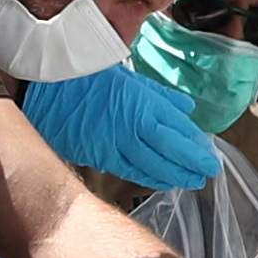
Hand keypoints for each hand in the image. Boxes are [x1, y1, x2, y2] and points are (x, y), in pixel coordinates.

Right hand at [19, 62, 225, 192]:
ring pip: (152, 167)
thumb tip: (186, 107)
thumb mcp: (130, 77)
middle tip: (207, 174)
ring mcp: (115, 143)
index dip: (197, 148)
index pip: (179, 131)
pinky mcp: (98, 155)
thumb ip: (161, 96)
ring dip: (174, 176)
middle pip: (170, 153)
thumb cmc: (86, 75)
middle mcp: (133, 126)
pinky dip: (148, 178)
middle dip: (191, 166)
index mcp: (143, 103)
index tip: (210, 157)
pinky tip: (161, 182)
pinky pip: (129, 170)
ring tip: (190, 181)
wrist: (46, 84)